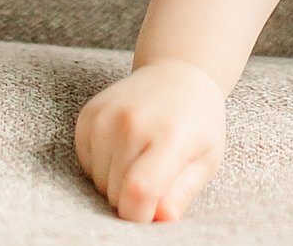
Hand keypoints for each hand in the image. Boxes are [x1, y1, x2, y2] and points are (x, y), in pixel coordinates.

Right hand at [76, 58, 226, 223]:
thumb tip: (162, 219)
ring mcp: (107, 115)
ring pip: (99, 182)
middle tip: (155, 173)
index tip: (151, 212)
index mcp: (170, 134)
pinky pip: (86, 165)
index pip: (139, 191)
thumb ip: (182, 193)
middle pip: (116, 192)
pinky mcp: (89, 114)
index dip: (139, 216)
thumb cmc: (197, 123)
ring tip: (141, 157)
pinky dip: (102, 167)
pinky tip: (123, 146)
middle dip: (132, 199)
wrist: (178, 73)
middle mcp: (133, 121)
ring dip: (116, 183)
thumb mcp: (206, 159)